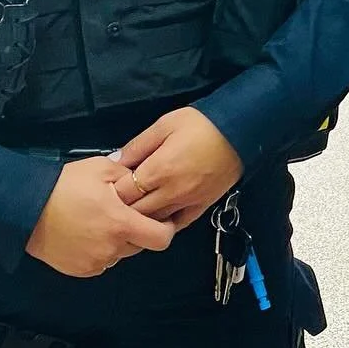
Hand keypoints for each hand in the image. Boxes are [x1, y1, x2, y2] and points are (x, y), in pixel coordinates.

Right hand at [25, 156, 175, 277]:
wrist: (25, 207)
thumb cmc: (64, 185)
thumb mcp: (102, 168)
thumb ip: (129, 175)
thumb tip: (144, 179)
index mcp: (121, 223)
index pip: (161, 238)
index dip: (166, 229)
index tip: (162, 219)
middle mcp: (111, 248)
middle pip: (141, 246)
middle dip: (139, 231)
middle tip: (125, 214)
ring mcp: (94, 262)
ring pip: (121, 254)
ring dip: (119, 242)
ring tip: (101, 222)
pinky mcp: (80, 270)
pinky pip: (101, 262)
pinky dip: (101, 251)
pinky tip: (88, 233)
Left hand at [115, 108, 243, 228]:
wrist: (240, 130)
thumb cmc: (201, 123)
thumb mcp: (164, 125)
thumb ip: (138, 146)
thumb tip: (115, 161)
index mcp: (159, 170)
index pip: (124, 193)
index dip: (112, 192)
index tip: (108, 186)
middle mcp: (172, 192)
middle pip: (136, 212)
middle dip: (123, 208)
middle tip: (117, 200)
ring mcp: (189, 202)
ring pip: (156, 222)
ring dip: (142, 218)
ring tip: (134, 209)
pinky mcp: (203, 206)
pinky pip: (179, 224)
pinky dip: (165, 224)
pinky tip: (158, 218)